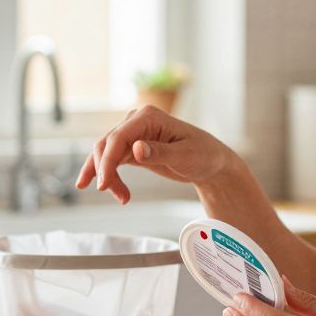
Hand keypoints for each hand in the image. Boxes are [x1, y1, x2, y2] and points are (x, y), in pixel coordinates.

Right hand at [74, 106, 233, 203]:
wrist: (211, 162)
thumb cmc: (204, 155)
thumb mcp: (185, 156)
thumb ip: (160, 152)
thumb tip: (136, 148)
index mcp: (148, 117)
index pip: (118, 138)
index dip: (107, 162)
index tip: (104, 184)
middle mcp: (137, 121)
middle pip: (106, 145)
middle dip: (106, 172)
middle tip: (119, 196)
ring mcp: (133, 133)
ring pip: (106, 154)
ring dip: (107, 176)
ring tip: (122, 198)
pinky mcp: (132, 147)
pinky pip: (112, 160)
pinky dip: (108, 174)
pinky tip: (106, 188)